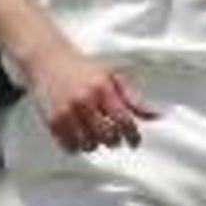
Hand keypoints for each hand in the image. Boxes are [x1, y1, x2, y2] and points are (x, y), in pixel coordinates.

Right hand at [21, 37, 158, 153]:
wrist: (48, 59)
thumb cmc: (83, 69)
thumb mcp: (112, 76)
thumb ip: (134, 98)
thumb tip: (157, 115)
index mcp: (103, 87)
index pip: (124, 121)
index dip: (132, 136)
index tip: (134, 141)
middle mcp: (84, 99)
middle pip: (108, 136)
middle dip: (114, 140)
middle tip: (113, 136)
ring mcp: (67, 111)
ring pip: (90, 145)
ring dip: (96, 143)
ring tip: (94, 133)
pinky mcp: (52, 121)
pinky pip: (70, 147)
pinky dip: (78, 146)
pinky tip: (79, 135)